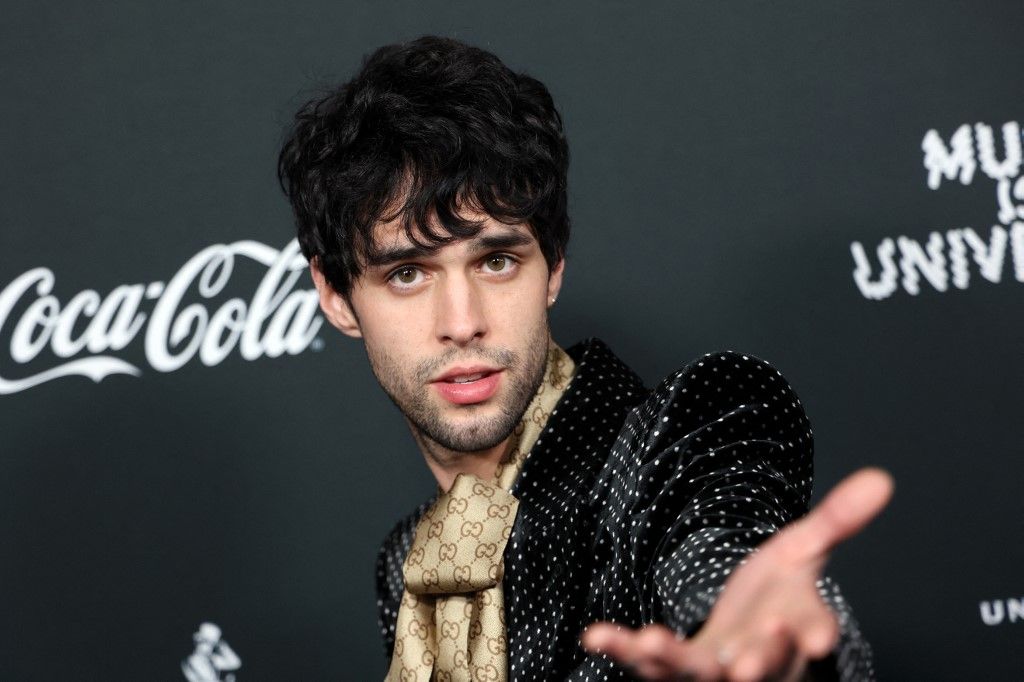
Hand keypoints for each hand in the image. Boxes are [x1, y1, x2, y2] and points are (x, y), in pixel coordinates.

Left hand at [580, 467, 893, 680]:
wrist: (743, 634)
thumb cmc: (776, 599)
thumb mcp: (803, 553)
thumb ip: (837, 521)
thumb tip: (881, 478)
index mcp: (795, 629)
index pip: (811, 633)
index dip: (814, 634)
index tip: (818, 638)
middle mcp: (758, 658)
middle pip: (762, 665)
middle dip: (757, 661)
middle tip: (746, 665)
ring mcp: (714, 671)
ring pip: (697, 675)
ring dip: (673, 661)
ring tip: (650, 643)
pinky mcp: (673, 671)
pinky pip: (647, 666)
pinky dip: (623, 651)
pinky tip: (596, 635)